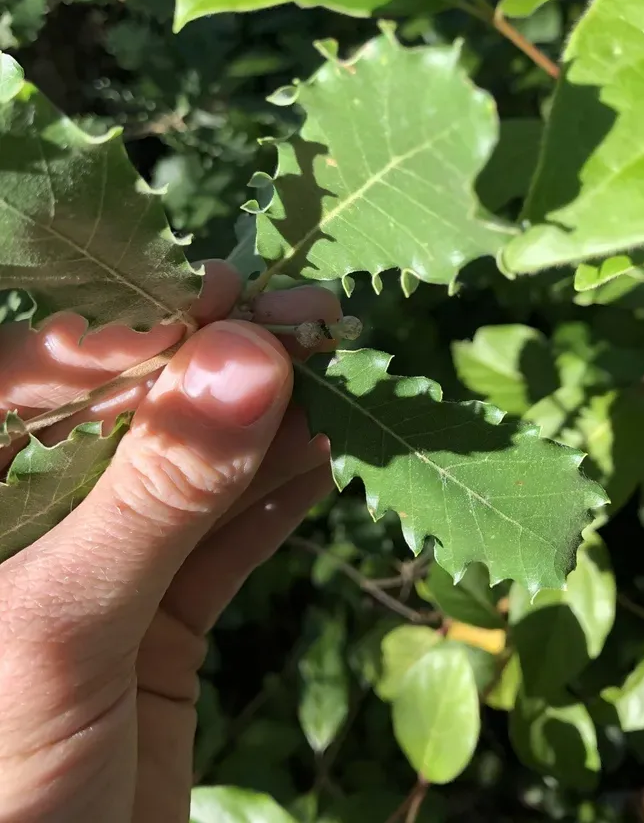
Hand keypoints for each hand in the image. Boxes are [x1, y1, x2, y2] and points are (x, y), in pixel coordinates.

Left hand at [0, 261, 338, 822]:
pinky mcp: (159, 618)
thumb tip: (247, 359)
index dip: (147, 323)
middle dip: (227, 363)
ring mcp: (102, 565)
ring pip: (196, 470)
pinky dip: (278, 499)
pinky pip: (225, 540)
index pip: (55, 372)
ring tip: (337, 370)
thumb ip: (156, 492)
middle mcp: (33, 513)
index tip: (236, 292)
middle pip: (141, 411)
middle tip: (313, 319)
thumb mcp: (61, 624)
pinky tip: (325, 455)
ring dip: (268, 423)